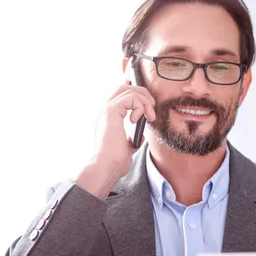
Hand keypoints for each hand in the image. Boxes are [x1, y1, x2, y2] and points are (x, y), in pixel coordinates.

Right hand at [76, 83, 155, 197]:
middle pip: (124, 88)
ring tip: (149, 117)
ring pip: (129, 90)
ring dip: (144, 102)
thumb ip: (131, 138)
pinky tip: (138, 120)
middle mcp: (104, 111)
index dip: (137, 96)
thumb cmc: (114, 162)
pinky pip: (130, 97)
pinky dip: (139, 106)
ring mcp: (106, 110)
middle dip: (142, 94)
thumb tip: (139, 135)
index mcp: (107, 118)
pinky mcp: (110, 111)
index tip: (148, 109)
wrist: (106, 168)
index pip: (121, 96)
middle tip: (151, 110)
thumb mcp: (127, 147)